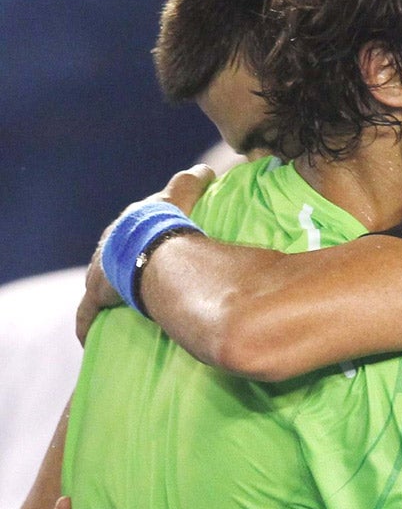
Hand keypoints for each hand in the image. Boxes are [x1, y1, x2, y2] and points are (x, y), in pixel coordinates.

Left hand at [75, 163, 215, 343]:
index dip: (135, 241)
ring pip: (98, 286)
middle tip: (134, 283)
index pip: (126, 233)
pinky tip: (88, 338)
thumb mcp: (179, 195)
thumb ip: (192, 181)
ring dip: (105, 296)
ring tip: (118, 309)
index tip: (145, 251)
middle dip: (117, 269)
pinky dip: (88, 324)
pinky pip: (88, 314)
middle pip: (109, 260)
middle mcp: (106, 249)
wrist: (150, 248)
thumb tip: (206, 170)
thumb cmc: (164, 223)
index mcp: (124, 228)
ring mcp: (98, 274)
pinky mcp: (96, 296)